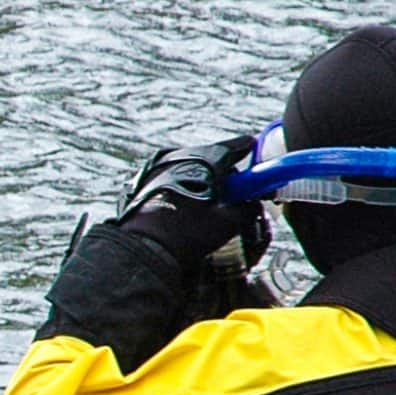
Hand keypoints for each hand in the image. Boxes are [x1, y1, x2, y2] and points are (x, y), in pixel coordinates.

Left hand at [114, 135, 266, 264]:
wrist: (142, 247)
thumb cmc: (188, 233)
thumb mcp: (229, 223)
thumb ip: (248, 207)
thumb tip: (253, 203)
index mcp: (206, 158)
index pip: (235, 147)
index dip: (248, 151)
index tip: (253, 152)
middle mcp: (180, 155)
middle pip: (211, 157)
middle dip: (224, 172)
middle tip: (233, 191)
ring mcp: (156, 166)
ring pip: (189, 167)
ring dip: (202, 179)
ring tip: (207, 202)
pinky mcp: (142, 181)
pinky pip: (171, 177)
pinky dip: (182, 185)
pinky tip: (185, 205)